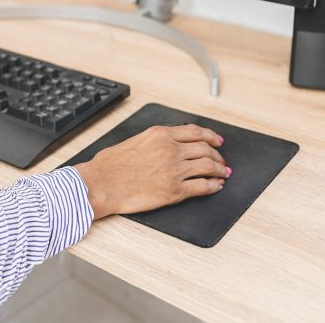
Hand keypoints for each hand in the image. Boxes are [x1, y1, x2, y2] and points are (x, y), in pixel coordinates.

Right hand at [73, 124, 228, 219]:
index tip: (217, 141)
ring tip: (223, 174)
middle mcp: (171, 150)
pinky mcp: (174, 191)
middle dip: (217, 156)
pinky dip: (213, 186)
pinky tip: (216, 187)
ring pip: (208, 166)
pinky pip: (202, 187)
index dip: (212, 137)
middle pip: (206, 149)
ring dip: (219, 170)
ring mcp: (174, 170)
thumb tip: (167, 146)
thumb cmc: (109, 165)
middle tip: (221, 161)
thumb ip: (154, 141)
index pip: (195, 132)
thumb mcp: (134, 141)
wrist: (101, 183)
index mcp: (160, 135)